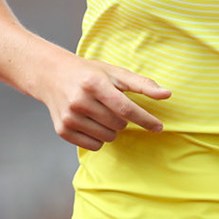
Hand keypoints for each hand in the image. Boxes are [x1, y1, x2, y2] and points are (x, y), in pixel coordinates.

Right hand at [39, 57, 169, 149]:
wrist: (51, 75)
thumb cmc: (88, 74)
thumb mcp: (114, 72)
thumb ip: (141, 84)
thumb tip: (167, 94)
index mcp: (94, 83)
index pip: (125, 108)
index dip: (145, 119)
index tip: (159, 127)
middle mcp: (80, 100)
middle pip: (118, 124)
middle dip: (122, 119)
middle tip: (111, 106)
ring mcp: (69, 117)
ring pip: (108, 137)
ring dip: (111, 129)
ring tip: (100, 113)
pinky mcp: (62, 130)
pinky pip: (94, 146)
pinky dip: (98, 138)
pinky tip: (90, 122)